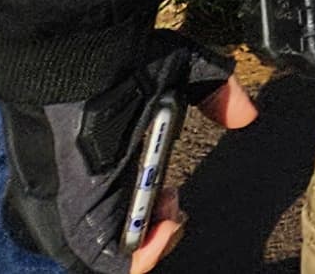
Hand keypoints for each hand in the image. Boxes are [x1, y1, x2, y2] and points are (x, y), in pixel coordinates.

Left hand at [3, 36, 254, 272]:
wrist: (76, 60)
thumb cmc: (118, 63)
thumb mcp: (181, 72)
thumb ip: (217, 92)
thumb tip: (246, 117)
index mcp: (103, 157)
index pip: (122, 200)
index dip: (154, 206)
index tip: (172, 189)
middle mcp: (88, 185)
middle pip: (119, 230)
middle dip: (157, 225)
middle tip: (172, 203)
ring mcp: (75, 206)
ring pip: (113, 249)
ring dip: (153, 240)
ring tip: (168, 215)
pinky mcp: (68, 221)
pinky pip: (102, 261)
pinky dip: (140, 258)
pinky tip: (163, 228)